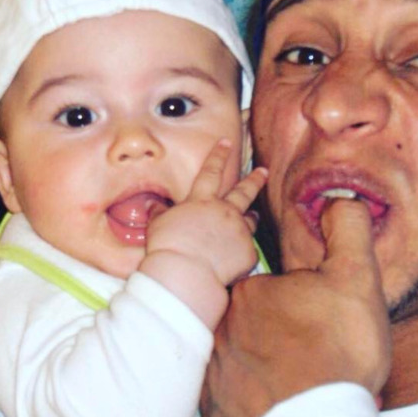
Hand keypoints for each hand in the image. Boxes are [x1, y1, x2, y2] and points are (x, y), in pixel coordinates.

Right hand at [140, 140, 267, 327]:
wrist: (187, 273)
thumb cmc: (168, 247)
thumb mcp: (158, 225)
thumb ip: (159, 213)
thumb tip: (153, 205)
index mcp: (202, 201)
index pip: (211, 171)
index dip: (218, 155)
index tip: (225, 143)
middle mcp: (225, 212)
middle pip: (243, 191)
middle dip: (254, 179)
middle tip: (264, 171)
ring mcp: (239, 231)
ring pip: (250, 219)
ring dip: (251, 217)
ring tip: (254, 215)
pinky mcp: (248, 253)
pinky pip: (247, 250)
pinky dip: (241, 252)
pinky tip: (236, 258)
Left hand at [201, 199, 390, 416]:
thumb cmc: (339, 352)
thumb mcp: (356, 278)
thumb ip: (347, 229)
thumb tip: (339, 200)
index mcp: (250, 293)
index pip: (266, 283)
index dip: (294, 298)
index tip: (311, 314)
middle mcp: (222, 328)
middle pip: (251, 320)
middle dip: (277, 328)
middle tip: (307, 346)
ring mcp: (216, 371)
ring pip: (240, 354)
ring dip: (262, 359)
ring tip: (295, 371)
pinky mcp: (217, 406)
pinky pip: (231, 390)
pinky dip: (250, 390)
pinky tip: (276, 394)